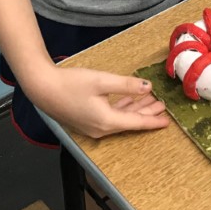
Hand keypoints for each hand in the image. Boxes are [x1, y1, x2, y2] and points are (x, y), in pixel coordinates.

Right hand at [30, 65, 169, 138]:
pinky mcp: (86, 120)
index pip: (136, 123)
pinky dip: (122, 109)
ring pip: (120, 119)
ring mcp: (92, 126)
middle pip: (129, 122)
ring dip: (135, 110)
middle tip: (162, 106)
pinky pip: (110, 117)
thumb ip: (126, 85)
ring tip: (150, 101)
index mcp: (106, 121)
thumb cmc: (71, 83)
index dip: (153, 120)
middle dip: (146, 113)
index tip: (167, 120)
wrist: (43, 88)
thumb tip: (148, 88)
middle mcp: (100, 128)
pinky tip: (128, 101)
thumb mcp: (102, 81)